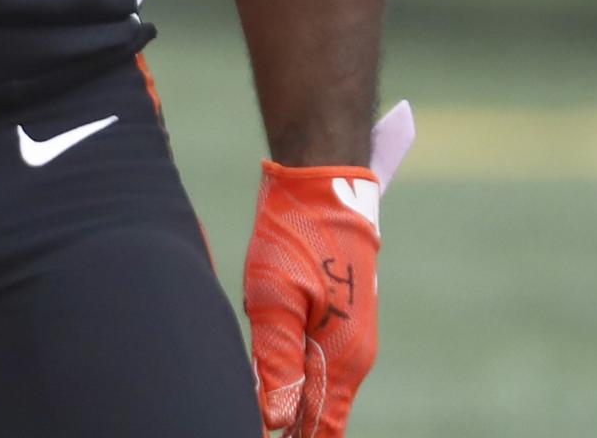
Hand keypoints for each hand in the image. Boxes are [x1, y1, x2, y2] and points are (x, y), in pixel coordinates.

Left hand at [243, 160, 382, 436]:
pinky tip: (273, 389)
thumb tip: (277, 423)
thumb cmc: (294, 235)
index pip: (321, 430)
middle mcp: (353, 357)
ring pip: (318, 394)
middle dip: (292, 431)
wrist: (326, 183)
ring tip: (261, 423)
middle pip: (321, 418)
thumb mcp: (274, 298)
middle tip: (243, 427)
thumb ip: (277, 363)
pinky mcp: (339, 321)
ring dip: (293, 408)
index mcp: (342, 360)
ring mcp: (349, 339)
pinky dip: (296, 384)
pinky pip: (317, 368)